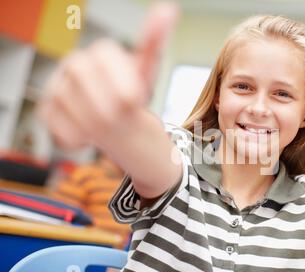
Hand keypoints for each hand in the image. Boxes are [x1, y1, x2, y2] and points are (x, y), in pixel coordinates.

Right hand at [38, 2, 179, 149]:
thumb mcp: (148, 70)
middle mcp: (73, 64)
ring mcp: (56, 86)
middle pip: (84, 80)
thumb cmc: (132, 93)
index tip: (137, 99)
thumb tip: (168, 9)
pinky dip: (79, 137)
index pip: (104, 57)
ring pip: (71, 107)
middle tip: (122, 117)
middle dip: (108, 105)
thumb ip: (154, 42)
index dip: (122, 81)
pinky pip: (59, 128)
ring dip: (95, 123)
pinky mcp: (46, 111)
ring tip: (108, 124)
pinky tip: (90, 133)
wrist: (117, 119)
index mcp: (99, 52)